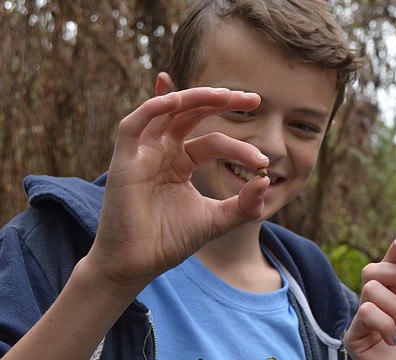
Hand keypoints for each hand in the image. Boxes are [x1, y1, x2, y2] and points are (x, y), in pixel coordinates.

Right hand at [88, 88, 269, 288]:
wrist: (137, 265)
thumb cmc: (169, 241)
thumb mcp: (216, 220)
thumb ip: (244, 204)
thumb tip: (267, 181)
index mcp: (181, 162)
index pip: (213, 142)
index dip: (240, 147)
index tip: (265, 162)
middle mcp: (161, 152)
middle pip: (191, 113)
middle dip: (221, 101)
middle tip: (253, 98)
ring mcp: (142, 154)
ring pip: (166, 110)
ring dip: (194, 97)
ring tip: (225, 95)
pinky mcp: (123, 161)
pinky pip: (134, 125)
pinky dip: (153, 108)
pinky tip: (177, 100)